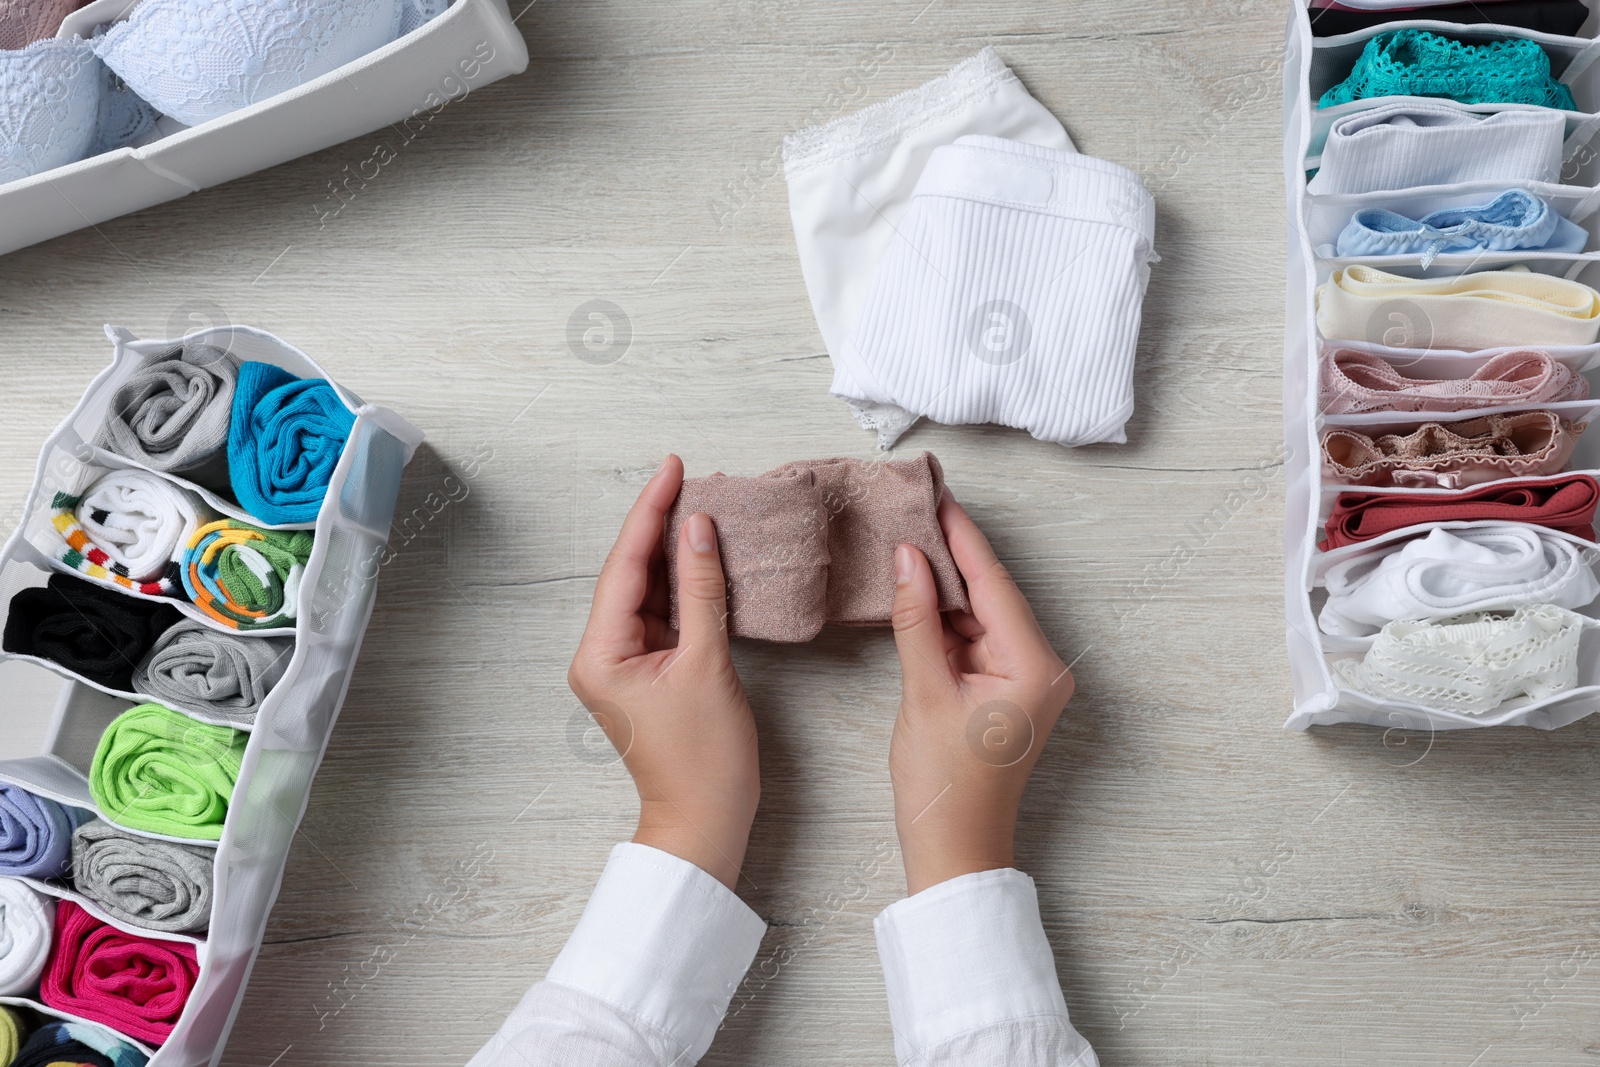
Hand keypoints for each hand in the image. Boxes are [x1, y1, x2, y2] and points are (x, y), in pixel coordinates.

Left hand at [567, 455, 758, 889]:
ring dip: (672, 552)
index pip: (626, 566)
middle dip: (658, 525)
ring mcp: (622, 663)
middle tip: (684, 476)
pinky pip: (661, 614)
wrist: (705, 821)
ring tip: (696, 505)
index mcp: (600, 653)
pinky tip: (701, 557)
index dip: (650, 514)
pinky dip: (682, 586)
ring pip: (646, 591)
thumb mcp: (708, 665)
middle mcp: (600, 654)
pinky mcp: (645, 671)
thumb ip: (703, 592)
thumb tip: (699, 531)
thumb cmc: (705, 760)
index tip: (671, 470)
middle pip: (630, 573)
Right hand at [888, 492, 1073, 894]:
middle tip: (918, 504)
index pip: (994, 583)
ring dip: (944, 583)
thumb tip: (908, 556)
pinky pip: (973, 638)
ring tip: (908, 535)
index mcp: (1035, 666)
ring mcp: (1023, 678)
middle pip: (991, 593)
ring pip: (980, 613)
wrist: (954, 850)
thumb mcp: (923, 693)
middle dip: (952, 553)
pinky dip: (944, 617)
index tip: (938, 495)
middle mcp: (1040, 666)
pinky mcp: (1003, 689)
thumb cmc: (945, 787)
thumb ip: (916, 620)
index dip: (962, 537)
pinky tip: (915, 587)